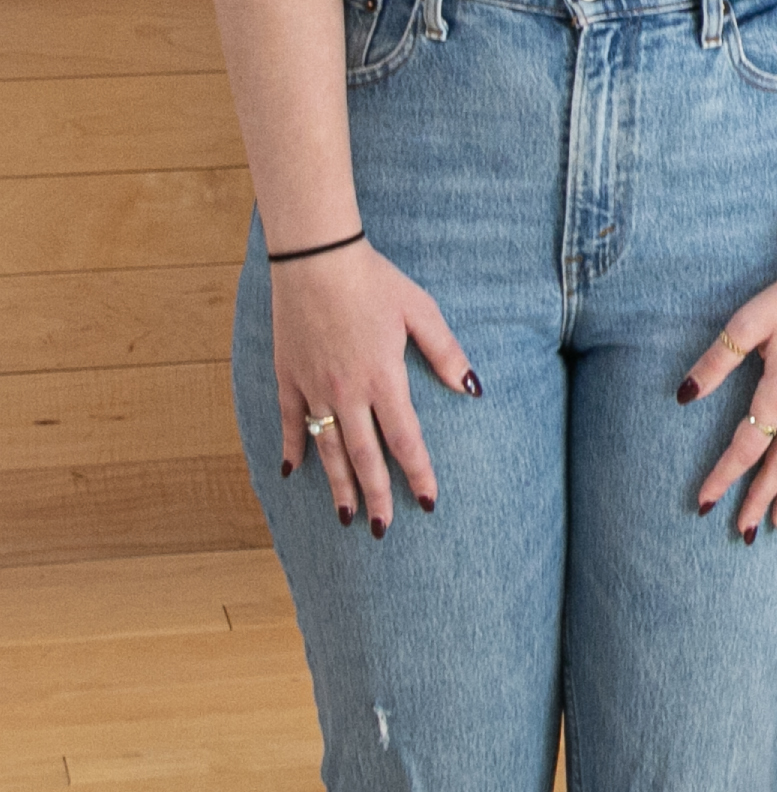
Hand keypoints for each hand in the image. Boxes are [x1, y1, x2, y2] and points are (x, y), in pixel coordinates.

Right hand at [269, 241, 477, 535]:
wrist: (317, 261)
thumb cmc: (375, 282)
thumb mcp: (420, 311)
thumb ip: (446, 353)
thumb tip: (472, 388)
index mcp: (384, 379)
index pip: (405, 439)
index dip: (418, 473)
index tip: (428, 501)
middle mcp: (347, 393)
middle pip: (364, 457)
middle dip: (376, 496)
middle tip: (383, 529)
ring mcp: (314, 389)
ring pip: (328, 449)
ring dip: (338, 485)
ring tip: (345, 517)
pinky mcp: (289, 378)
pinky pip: (291, 423)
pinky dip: (292, 449)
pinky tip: (291, 473)